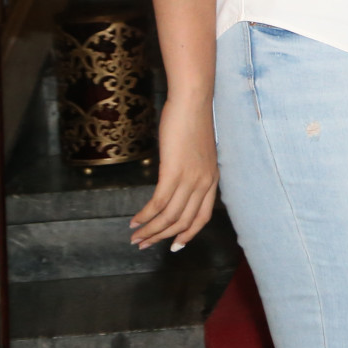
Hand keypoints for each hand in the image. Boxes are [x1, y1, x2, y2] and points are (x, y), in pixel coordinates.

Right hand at [131, 96, 218, 249]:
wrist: (192, 101)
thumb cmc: (192, 121)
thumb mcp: (197, 151)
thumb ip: (191, 170)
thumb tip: (176, 182)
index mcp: (212, 180)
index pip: (202, 218)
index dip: (187, 234)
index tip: (173, 245)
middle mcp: (204, 183)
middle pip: (183, 222)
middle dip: (161, 237)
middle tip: (143, 244)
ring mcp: (190, 179)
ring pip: (169, 217)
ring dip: (150, 231)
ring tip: (134, 237)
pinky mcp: (174, 172)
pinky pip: (158, 203)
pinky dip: (145, 216)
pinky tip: (134, 220)